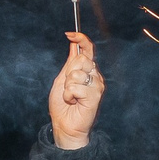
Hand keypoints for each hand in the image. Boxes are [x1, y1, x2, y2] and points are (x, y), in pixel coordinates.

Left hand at [48, 32, 105, 148]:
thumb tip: (72, 44)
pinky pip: (77, 87)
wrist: (64, 125)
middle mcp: (95, 75)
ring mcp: (97, 85)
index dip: (81, 39)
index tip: (70, 34)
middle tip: (68, 87)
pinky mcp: (96, 95)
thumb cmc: (62, 105)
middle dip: (69, 72)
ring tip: (70, 97)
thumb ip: (69, 63)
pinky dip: (69, 95)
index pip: (88, 49)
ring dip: (67, 87)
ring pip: (77, 73)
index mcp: (87, 70)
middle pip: (81, 59)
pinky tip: (73, 102)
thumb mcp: (62, 79)